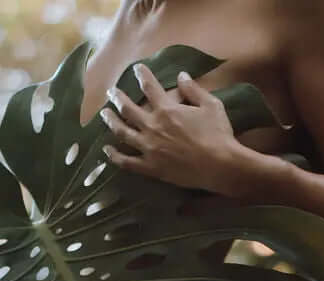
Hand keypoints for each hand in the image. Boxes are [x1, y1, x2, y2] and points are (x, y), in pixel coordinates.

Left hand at [100, 63, 241, 193]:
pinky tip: (107, 150)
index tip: (136, 69)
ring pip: (122, 132)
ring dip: (111, 121)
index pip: (149, 87)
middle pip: (128, 109)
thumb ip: (193, 89)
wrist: (219, 165)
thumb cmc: (218, 134)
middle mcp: (153, 126)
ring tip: (104, 114)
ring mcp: (149, 148)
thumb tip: (181, 75)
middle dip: (117, 97)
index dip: (142, 75)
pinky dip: (114, 156)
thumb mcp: (211, 105)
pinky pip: (126, 162)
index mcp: (167, 110)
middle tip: (111, 92)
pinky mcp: (150, 167)